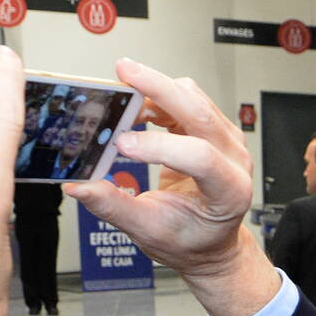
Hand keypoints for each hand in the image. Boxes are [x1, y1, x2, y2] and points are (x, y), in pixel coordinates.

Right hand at [64, 58, 277, 315]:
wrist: (212, 242)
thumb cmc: (191, 240)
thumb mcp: (150, 231)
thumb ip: (115, 207)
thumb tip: (79, 186)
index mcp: (230, 192)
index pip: (199, 158)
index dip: (158, 146)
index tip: (121, 144)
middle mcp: (235, 161)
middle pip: (199, 112)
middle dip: (158, 88)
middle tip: (123, 72)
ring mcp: (228, 141)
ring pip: (193, 98)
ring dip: (155, 89)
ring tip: (121, 97)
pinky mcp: (214, 129)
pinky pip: (188, 99)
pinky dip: (158, 95)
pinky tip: (135, 106)